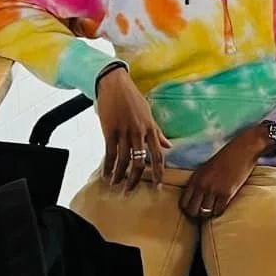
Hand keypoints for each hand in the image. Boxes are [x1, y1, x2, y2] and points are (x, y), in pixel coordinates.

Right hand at [97, 67, 170, 190]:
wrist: (115, 84)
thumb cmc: (133, 98)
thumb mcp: (149, 114)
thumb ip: (158, 132)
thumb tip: (169, 146)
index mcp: (151, 129)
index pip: (158, 155)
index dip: (158, 172)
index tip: (157, 186)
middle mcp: (139, 132)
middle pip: (139, 162)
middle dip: (135, 179)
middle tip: (130, 191)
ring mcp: (124, 131)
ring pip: (123, 160)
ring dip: (119, 175)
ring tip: (116, 184)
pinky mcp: (109, 130)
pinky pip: (109, 152)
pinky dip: (108, 166)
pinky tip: (106, 174)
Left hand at [179, 125, 271, 220]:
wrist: (242, 150)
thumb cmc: (225, 158)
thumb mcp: (206, 168)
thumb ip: (198, 182)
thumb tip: (194, 197)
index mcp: (195, 178)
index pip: (183, 203)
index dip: (189, 208)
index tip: (195, 208)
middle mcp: (202, 185)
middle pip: (192, 211)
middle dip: (197, 214)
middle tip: (204, 211)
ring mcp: (214, 190)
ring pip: (205, 213)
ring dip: (209, 212)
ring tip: (214, 208)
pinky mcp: (227, 193)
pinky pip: (219, 211)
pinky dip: (220, 211)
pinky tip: (223, 205)